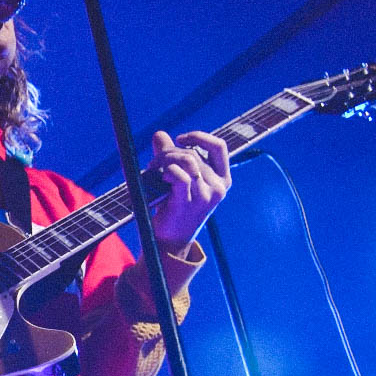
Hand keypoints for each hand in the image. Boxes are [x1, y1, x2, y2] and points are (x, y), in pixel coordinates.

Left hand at [146, 130, 231, 249]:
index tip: (180, 139)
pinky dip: (168, 171)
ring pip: (188, 160)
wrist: (170, 241)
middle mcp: (218, 187)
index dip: (199, 137)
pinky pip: (180, 176)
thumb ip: (169, 156)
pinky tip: (161, 178)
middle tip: (154, 162)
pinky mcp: (190, 203)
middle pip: (194, 153)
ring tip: (154, 169)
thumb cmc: (173, 207)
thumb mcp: (176, 178)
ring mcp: (205, 196)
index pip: (219, 146)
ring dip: (165, 159)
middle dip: (169, 152)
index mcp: (222, 179)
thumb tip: (159, 134)